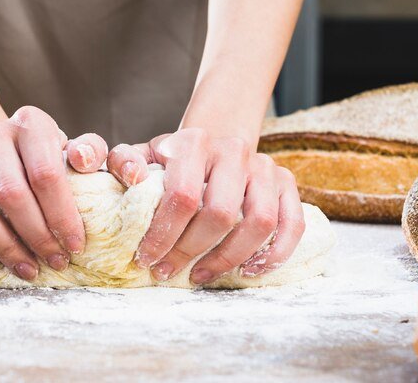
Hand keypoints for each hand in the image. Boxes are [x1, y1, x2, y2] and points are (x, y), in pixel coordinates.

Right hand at [0, 106, 107, 280]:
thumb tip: (85, 160)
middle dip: (36, 237)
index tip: (75, 245)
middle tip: (54, 261)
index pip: (46, 174)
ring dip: (4, 248)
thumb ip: (89, 153)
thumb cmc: (43, 158)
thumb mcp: (71, 151)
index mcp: (30, 122)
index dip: (62, 216)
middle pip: (11, 194)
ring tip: (27, 267)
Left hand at [107, 128, 304, 284]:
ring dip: (229, 258)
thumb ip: (125, 162)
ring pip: (259, 222)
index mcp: (195, 142)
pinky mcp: (286, 183)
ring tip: (202, 275)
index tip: (146, 258)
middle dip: (190, 251)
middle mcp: (233, 151)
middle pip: (220, 214)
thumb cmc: (173, 161)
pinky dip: (275, 254)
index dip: (164, 235)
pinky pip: (292, 224)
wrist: (213, 145)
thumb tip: (132, 178)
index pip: (182, 195)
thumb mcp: (143, 155)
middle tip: (167, 271)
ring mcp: (265, 167)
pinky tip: (248, 270)